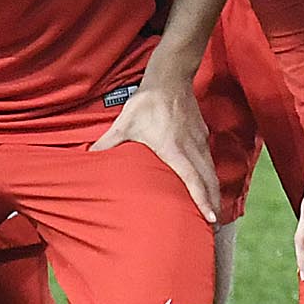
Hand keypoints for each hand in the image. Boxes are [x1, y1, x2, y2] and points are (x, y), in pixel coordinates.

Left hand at [90, 83, 220, 222]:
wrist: (170, 78)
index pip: (193, 179)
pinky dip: (211, 176)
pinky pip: (210, 160)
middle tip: (214, 225)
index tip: (210, 217)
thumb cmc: (147, 102)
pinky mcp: (202, 135)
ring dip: (214, 191)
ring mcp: (200, 141)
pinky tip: (208, 183)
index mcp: (174, 149)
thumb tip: (89, 156)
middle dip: (213, 203)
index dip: (202, 199)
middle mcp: (192, 148)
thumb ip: (108, 143)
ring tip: (214, 210)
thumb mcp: (124, 124)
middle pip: (209, 181)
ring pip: (212, 171)